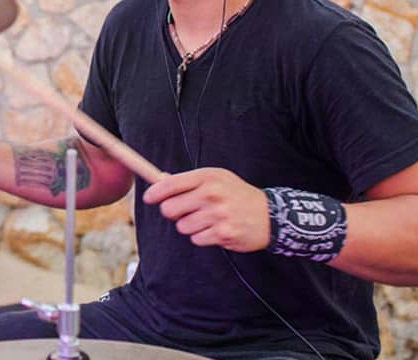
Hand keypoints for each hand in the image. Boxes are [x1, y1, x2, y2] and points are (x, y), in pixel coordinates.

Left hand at [141, 167, 269, 252]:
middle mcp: (212, 194)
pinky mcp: (223, 233)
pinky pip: (196, 239)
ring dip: (190, 226)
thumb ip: (190, 181)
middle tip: (186, 210)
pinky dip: (203, 237)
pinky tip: (217, 229)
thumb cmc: (237, 194)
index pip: (170, 184)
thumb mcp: (217, 178)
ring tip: (208, 219)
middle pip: (169, 209)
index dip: (155, 193)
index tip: (148, 198)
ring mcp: (218, 215)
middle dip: (173, 212)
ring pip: (182, 226)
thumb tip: (160, 183)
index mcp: (207, 177)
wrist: (269, 214)